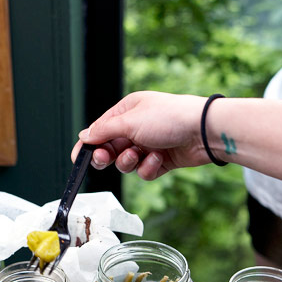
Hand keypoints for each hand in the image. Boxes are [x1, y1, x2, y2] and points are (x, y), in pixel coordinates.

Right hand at [74, 91, 206, 179]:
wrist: (203, 131)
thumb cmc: (170, 117)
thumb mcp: (129, 121)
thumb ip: (103, 131)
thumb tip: (84, 135)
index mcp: (127, 111)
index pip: (99, 129)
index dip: (88, 144)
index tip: (78, 158)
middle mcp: (136, 127)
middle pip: (110, 148)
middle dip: (107, 155)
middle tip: (106, 158)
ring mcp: (149, 144)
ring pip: (126, 162)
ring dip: (129, 162)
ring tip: (139, 155)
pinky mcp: (161, 160)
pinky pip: (144, 170)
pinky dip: (149, 167)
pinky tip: (159, 159)